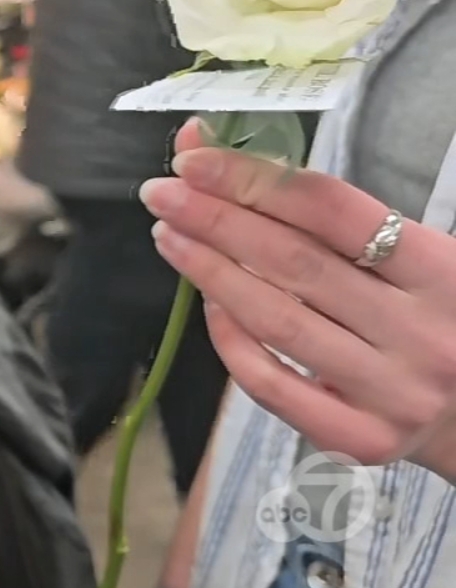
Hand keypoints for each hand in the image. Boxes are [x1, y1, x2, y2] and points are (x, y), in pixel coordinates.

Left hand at [141, 123, 455, 478]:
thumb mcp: (406, 252)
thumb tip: (207, 147)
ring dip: (209, 272)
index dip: (254, 179)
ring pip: (277, 322)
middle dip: (216, 220)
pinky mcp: (362, 440)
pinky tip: (206, 303)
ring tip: (169, 235)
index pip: (332, 210)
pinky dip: (230, 339)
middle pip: (295, 263)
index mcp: (441, 270)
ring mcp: (392, 392)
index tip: (193, 160)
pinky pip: (272, 385)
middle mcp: (422, 332)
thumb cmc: (433, 313)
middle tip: (161, 194)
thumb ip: (317, 207)